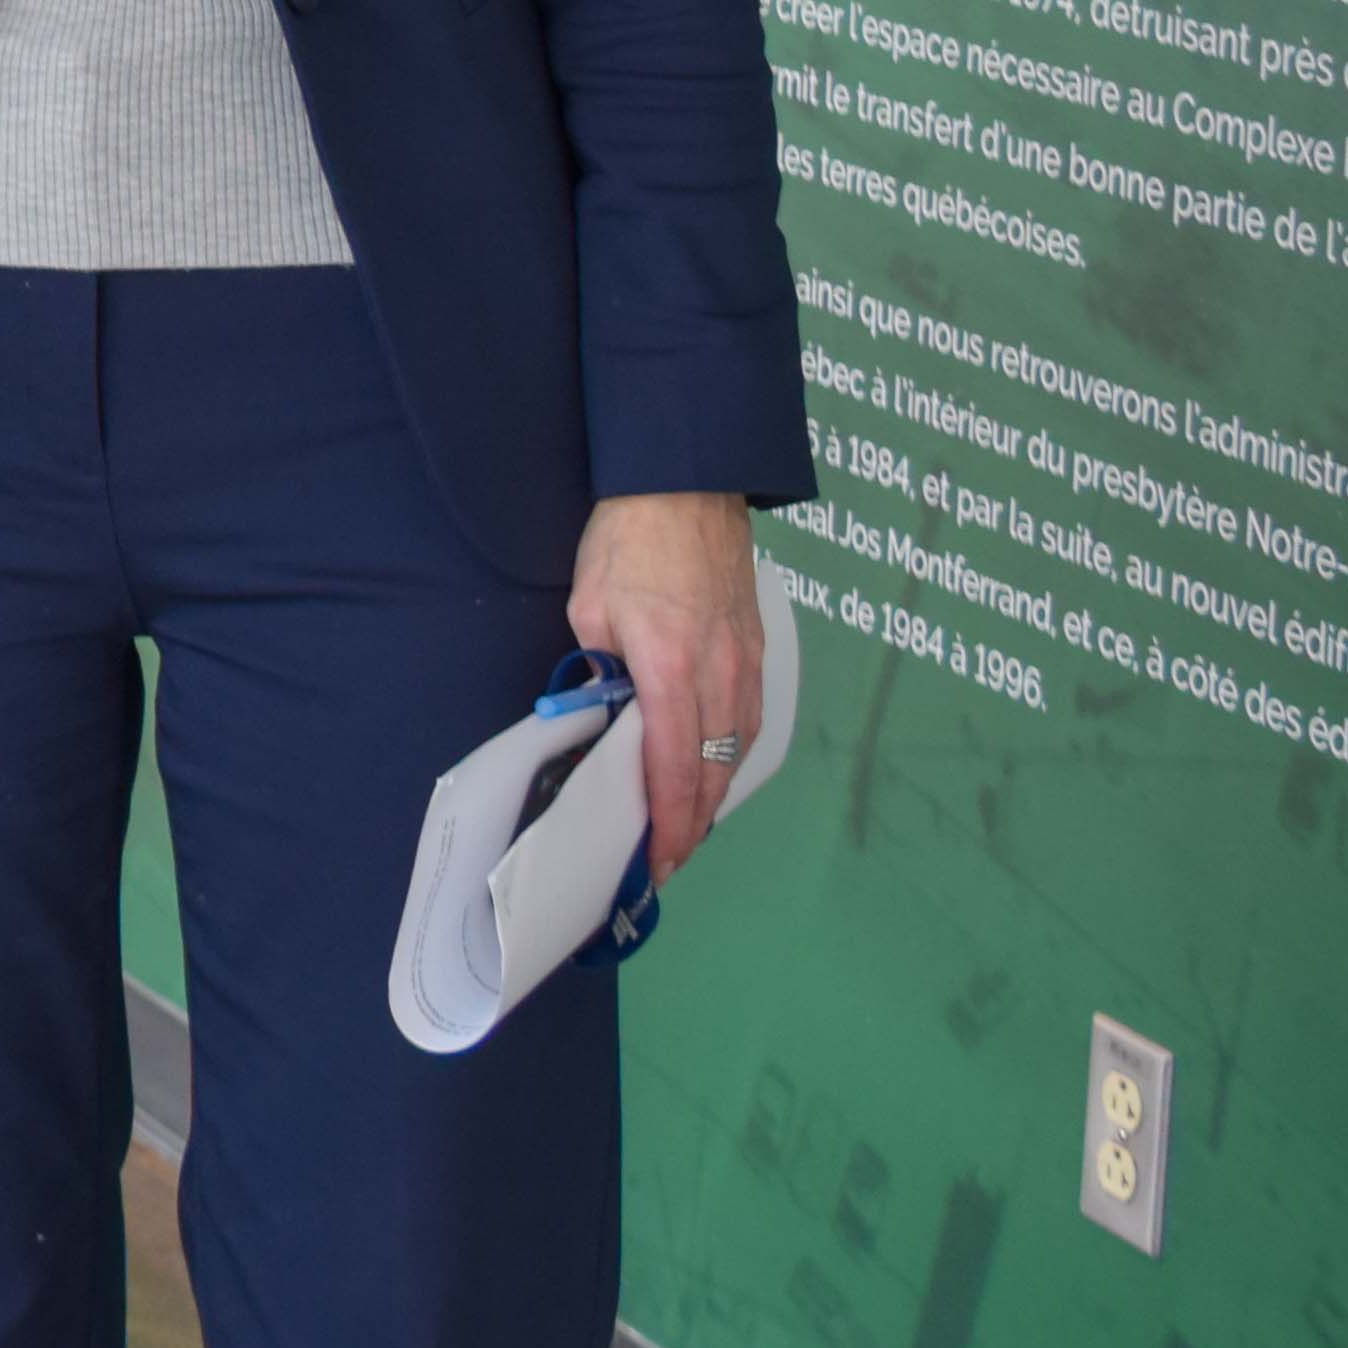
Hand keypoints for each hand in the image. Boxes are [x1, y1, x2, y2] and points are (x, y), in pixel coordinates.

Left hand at [572, 489, 764, 875]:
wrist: (685, 485)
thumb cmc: (627, 542)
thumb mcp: (589, 608)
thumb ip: (598, 670)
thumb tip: (600, 718)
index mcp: (672, 667)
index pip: (673, 765)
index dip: (667, 821)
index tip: (657, 860)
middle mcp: (721, 673)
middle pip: (714, 770)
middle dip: (692, 824)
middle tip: (667, 861)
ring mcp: (747, 662)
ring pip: (737, 748)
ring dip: (714, 794)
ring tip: (686, 827)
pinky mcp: (757, 650)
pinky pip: (748, 718)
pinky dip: (730, 755)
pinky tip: (712, 770)